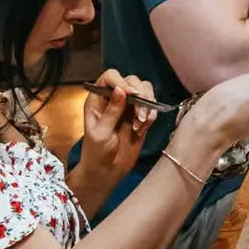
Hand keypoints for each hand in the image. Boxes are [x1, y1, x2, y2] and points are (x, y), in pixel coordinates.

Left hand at [79, 70, 155, 187]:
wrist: (108, 171)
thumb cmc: (97, 152)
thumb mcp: (101, 133)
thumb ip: (111, 111)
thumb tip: (121, 90)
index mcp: (98, 99)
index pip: (110, 77)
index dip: (121, 81)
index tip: (131, 95)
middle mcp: (114, 99)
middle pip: (132, 80)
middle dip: (140, 94)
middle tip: (139, 113)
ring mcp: (128, 107)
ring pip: (145, 90)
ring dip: (148, 104)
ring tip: (141, 122)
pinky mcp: (141, 116)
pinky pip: (152, 107)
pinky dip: (151, 116)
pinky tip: (142, 128)